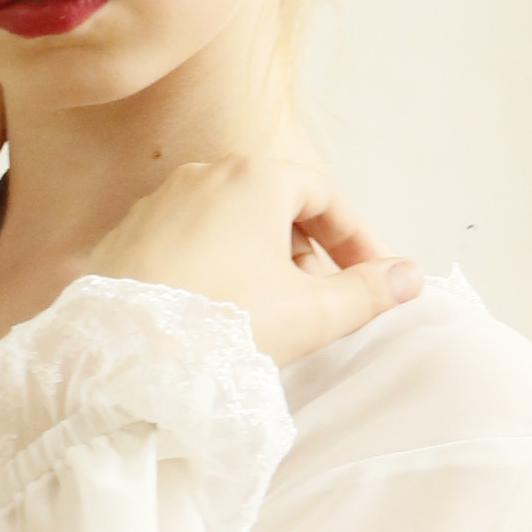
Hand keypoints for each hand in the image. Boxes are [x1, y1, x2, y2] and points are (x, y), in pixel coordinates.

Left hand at [85, 155, 421, 366]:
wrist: (122, 357)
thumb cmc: (220, 324)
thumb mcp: (310, 313)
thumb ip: (367, 292)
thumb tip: (409, 276)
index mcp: (253, 178)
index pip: (324, 195)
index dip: (356, 238)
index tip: (373, 277)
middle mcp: (202, 174)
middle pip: (276, 203)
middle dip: (308, 250)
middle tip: (322, 299)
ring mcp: (158, 202)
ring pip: (229, 221)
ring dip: (262, 259)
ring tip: (270, 312)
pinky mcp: (126, 234)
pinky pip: (188, 241)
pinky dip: (216, 266)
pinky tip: (217, 311)